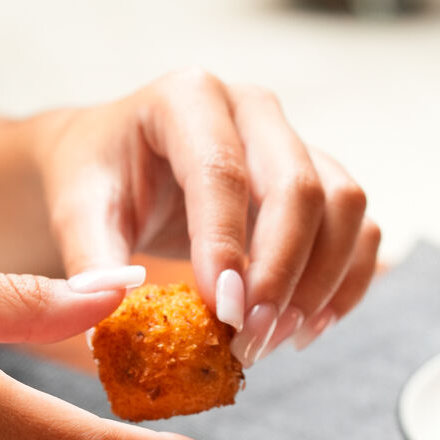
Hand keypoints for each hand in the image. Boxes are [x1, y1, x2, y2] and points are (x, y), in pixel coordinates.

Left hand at [30, 69, 380, 366]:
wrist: (118, 162)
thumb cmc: (98, 180)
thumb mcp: (80, 214)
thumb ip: (93, 262)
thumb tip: (113, 314)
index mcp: (187, 98)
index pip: (222, 172)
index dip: (229, 247)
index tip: (225, 315)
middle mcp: (251, 109)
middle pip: (300, 186)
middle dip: (282, 274)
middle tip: (252, 339)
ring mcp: (291, 140)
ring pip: (344, 205)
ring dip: (321, 282)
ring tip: (276, 340)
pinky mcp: (316, 177)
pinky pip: (359, 226)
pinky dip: (346, 281)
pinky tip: (308, 328)